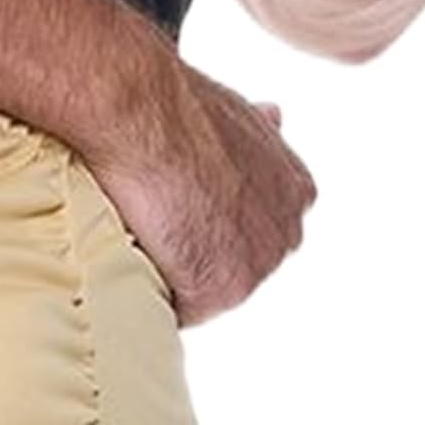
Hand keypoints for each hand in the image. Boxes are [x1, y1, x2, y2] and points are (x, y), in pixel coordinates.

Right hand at [81, 52, 317, 326]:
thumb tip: (275, 117)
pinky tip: (131, 264)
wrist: (145, 119)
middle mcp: (286, 231)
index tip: (178, 217)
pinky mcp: (220, 288)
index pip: (250, 232)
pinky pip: (179, 312)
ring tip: (140, 243)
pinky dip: (152, 295)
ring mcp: (256, 265)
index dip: (210, 229)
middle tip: (154, 232)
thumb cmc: (177, 112)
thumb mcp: (238, 116)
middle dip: (196, 256)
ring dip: (174, 277)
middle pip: (233, 267)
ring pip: (205, 291)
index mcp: (293, 190)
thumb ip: (259, 136)